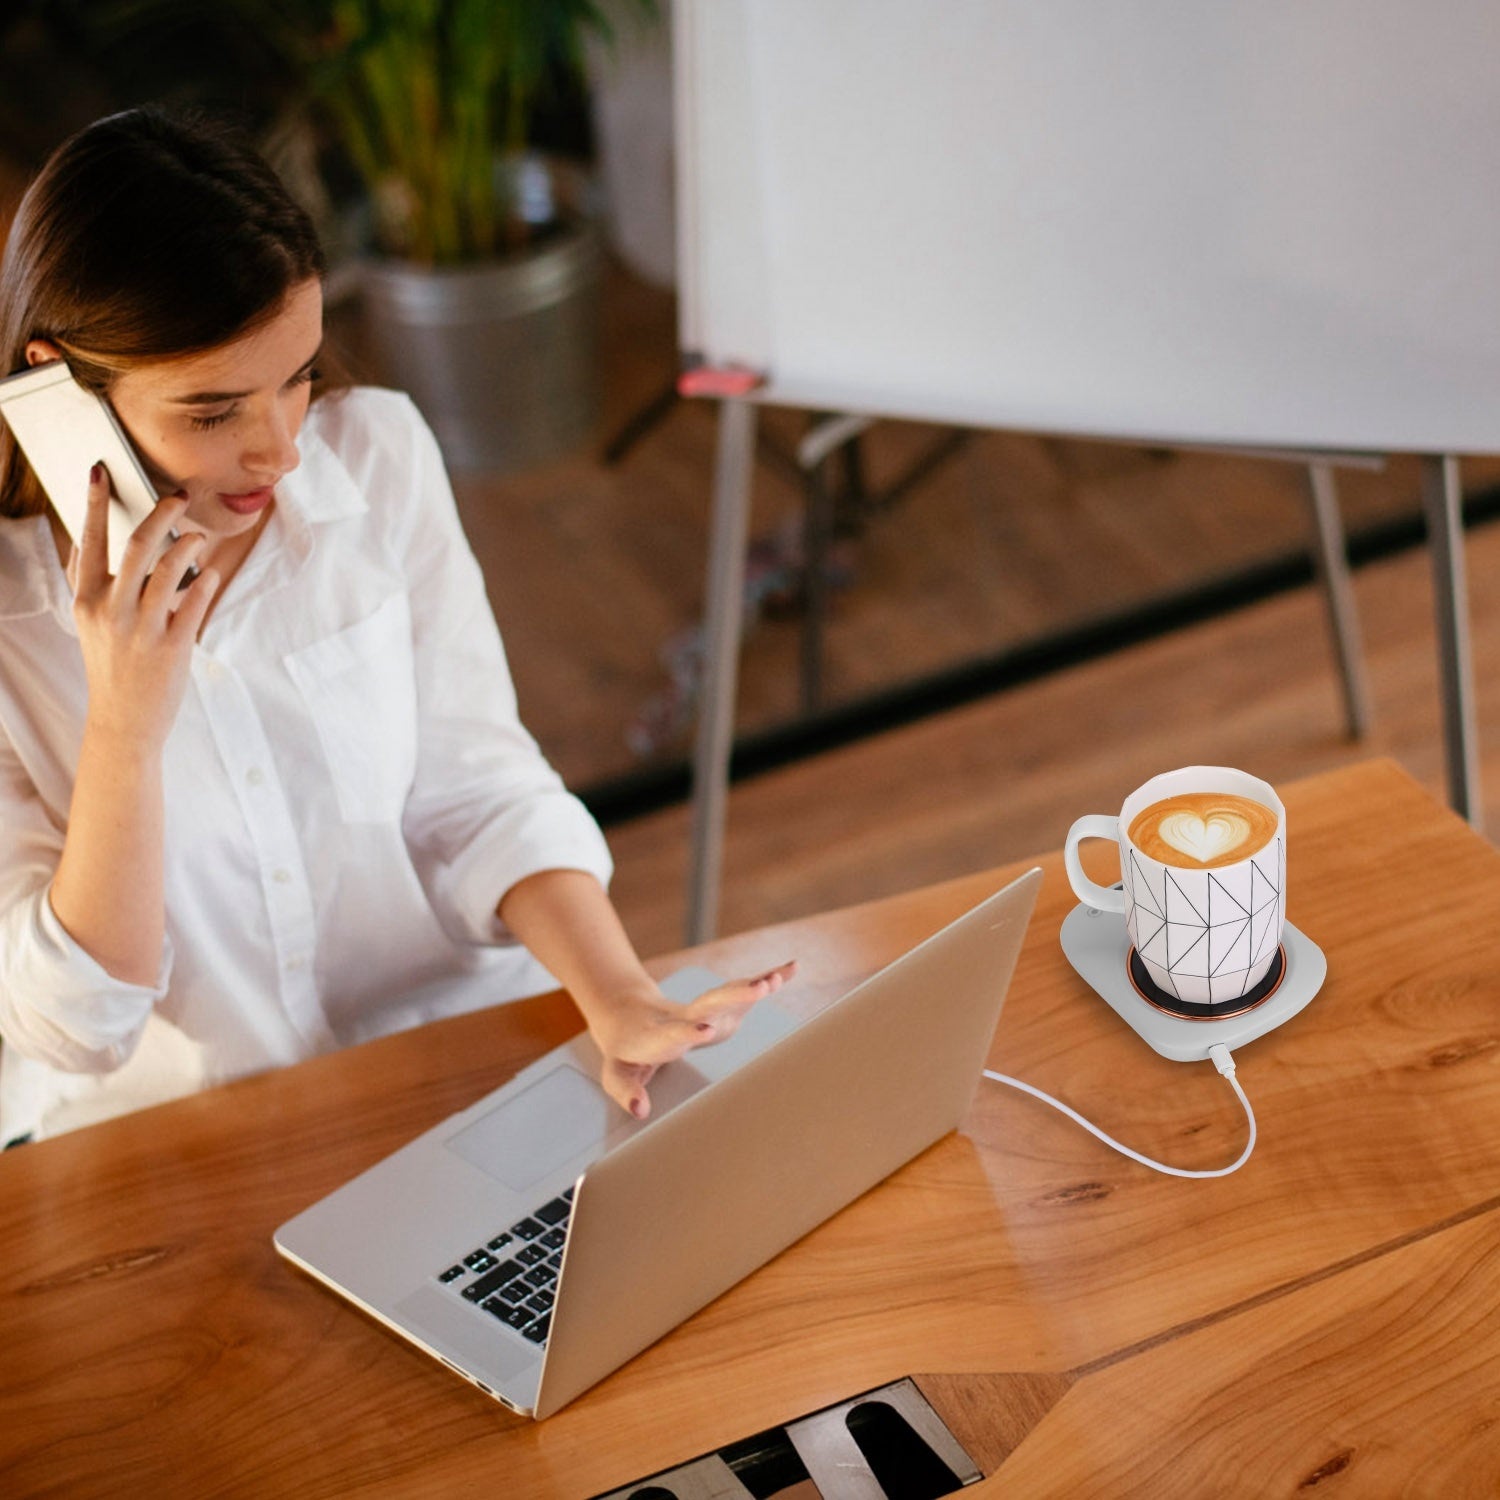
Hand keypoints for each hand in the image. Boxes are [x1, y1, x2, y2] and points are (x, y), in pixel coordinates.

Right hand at [70, 463, 218, 752]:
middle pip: (137, 544)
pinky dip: (206, 581)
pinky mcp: (173, 647)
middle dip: (161, 512)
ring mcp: (142, 629)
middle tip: (180, 496)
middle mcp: (111, 610)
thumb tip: (90, 539)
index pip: (88, 541)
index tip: (101, 471)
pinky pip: (195, 601)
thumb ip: (90, 583)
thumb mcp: (88, 623)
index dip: (93, 503)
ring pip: (171, 568)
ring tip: (200, 535)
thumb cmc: (111, 664)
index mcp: (86, 600)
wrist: (124, 721)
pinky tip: (211, 572)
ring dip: (190, 544)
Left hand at [587, 960, 796, 1118]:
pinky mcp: (719, 1005)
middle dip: (733, 996)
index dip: (689, 1031)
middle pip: (708, 1004)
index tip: (707, 1029)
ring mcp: (703, 1008)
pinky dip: (767, 979)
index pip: (673, 1032)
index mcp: (658, 1034)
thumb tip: (641, 1110)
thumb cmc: (626, 1050)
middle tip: (758, 988)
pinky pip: (744, 990)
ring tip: (775, 980)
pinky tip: (790, 970)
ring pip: (728, 994)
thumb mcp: (617, 1073)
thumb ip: (626, 1091)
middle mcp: (684, 1016)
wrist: (628, 1016)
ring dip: (751, 987)